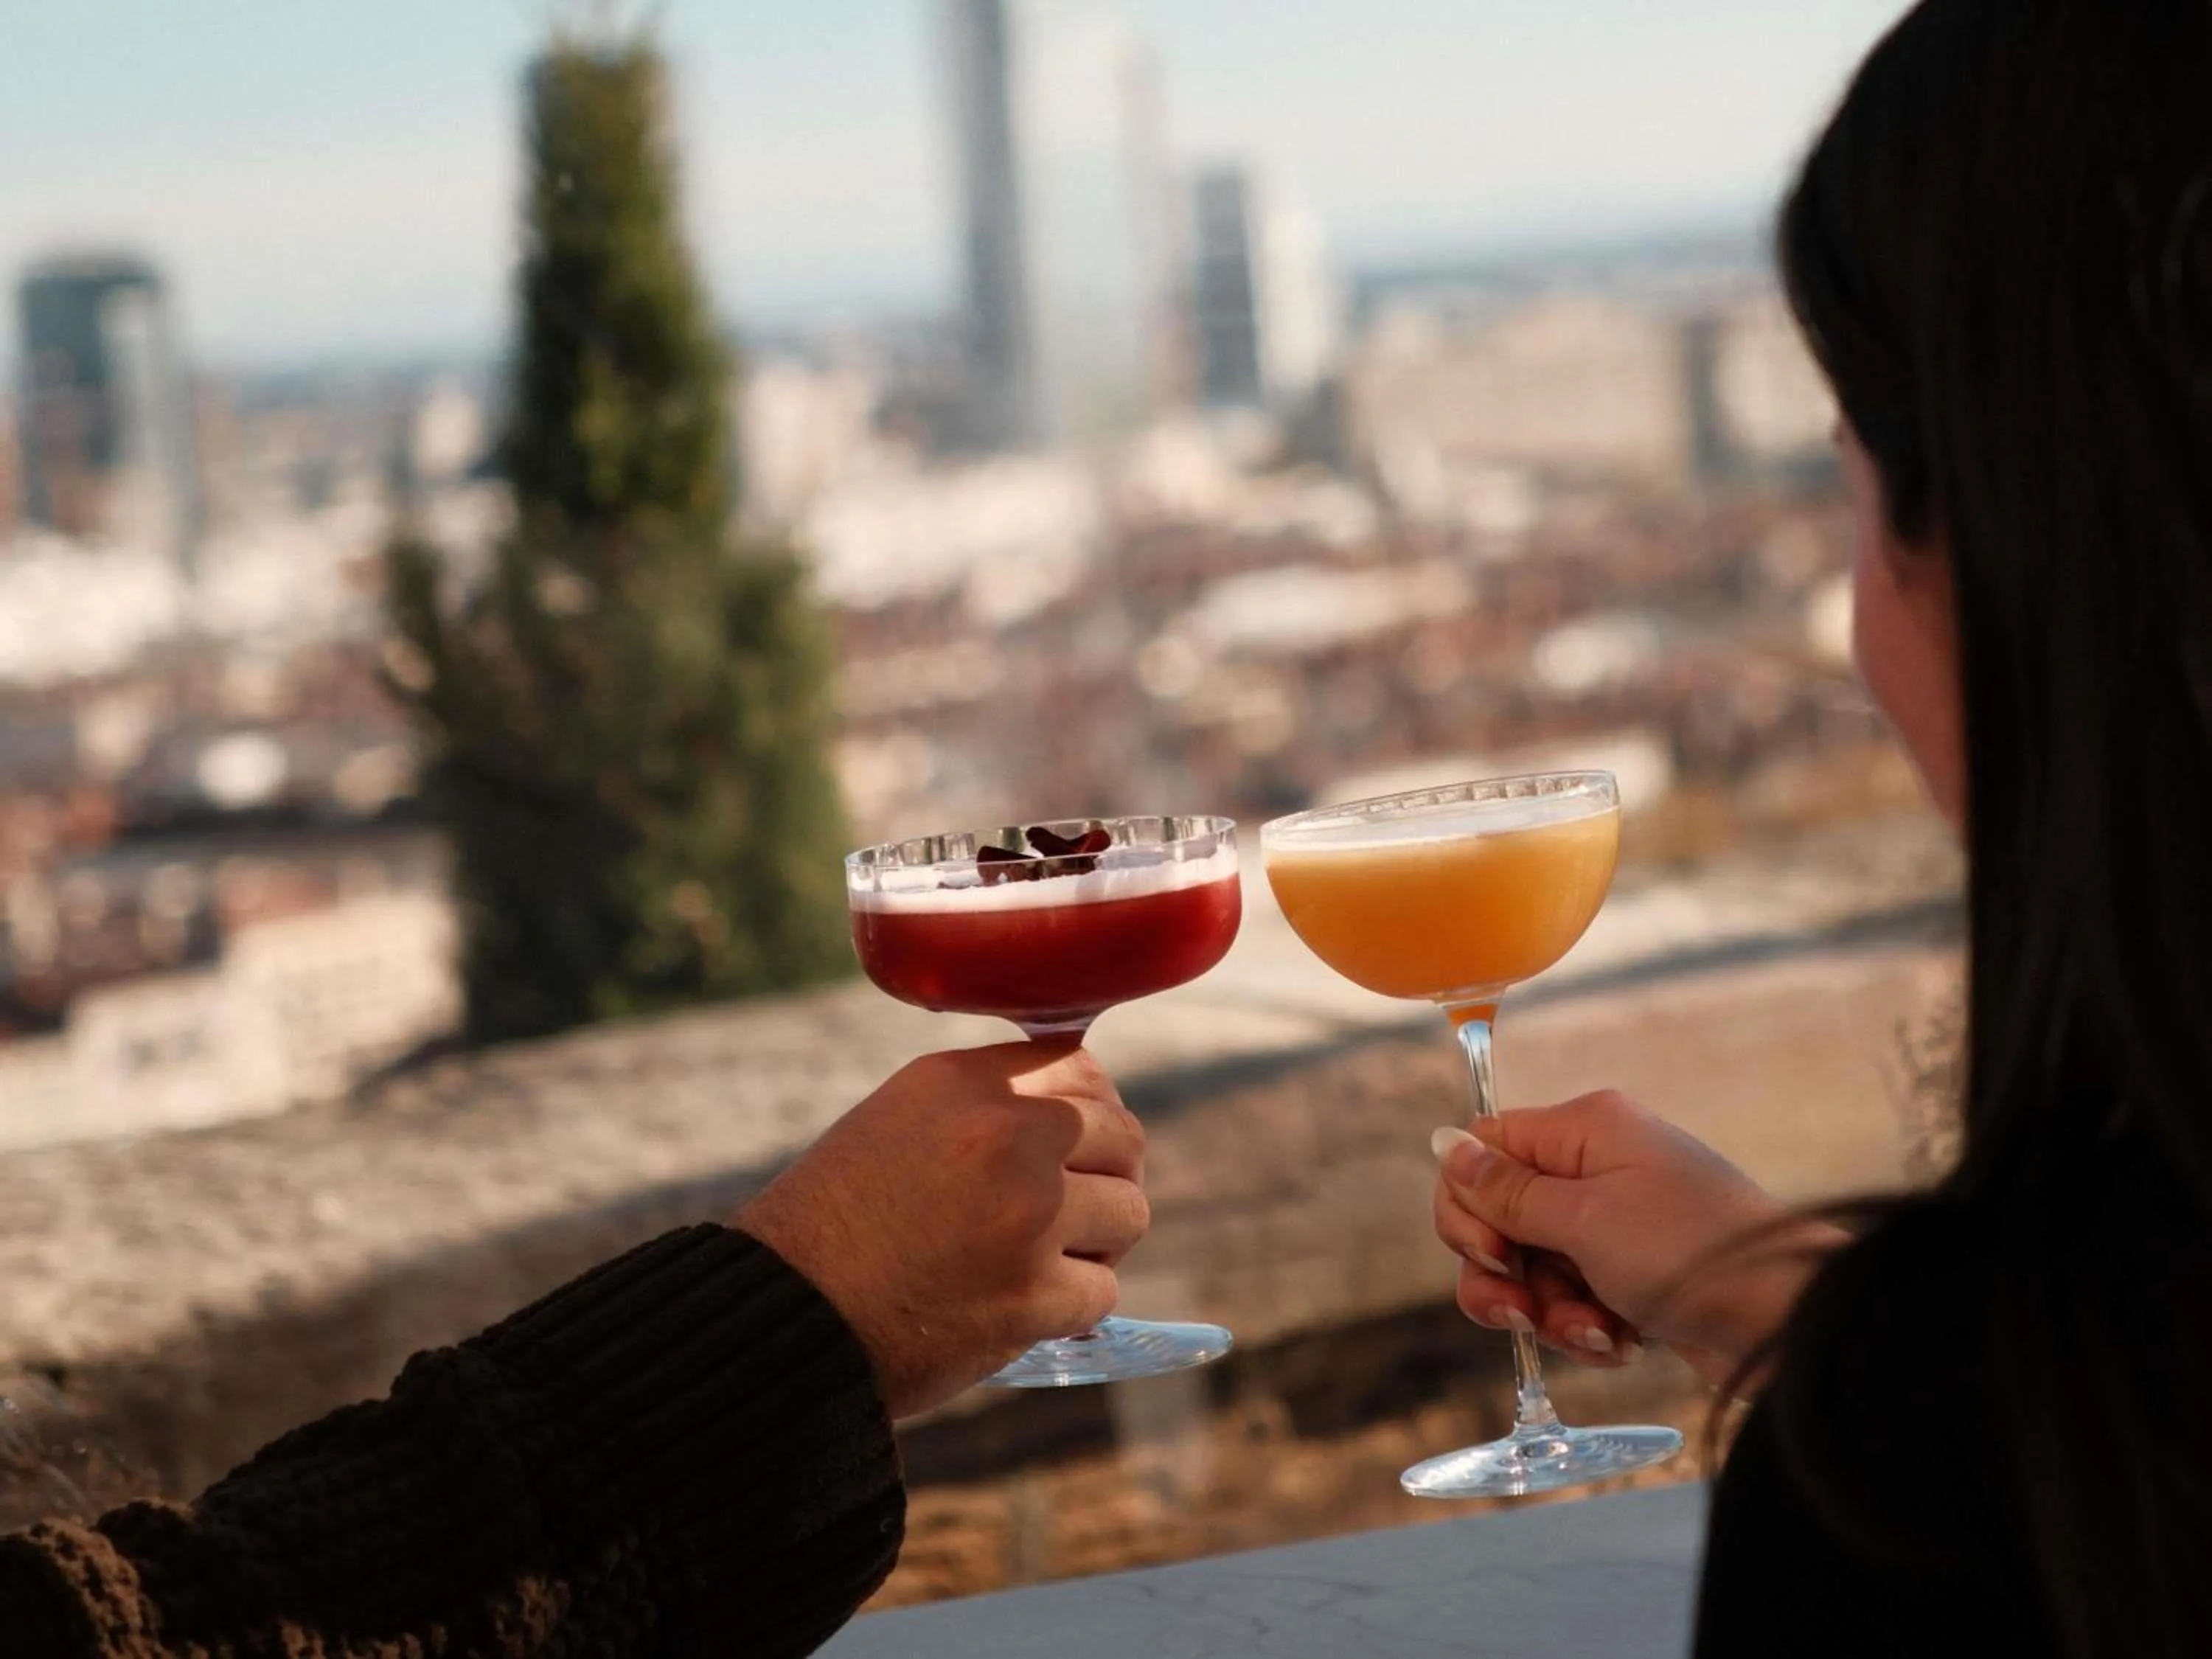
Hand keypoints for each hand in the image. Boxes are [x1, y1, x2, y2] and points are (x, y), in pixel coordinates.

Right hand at [734, 1043, 1146, 1418]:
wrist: (783, 1313)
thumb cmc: (833, 1222)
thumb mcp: (899, 1121)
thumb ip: (985, 1105)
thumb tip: (1077, 1112)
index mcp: (966, 1083)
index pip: (1083, 1069)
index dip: (1093, 1110)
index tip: (1079, 1144)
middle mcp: (1007, 1136)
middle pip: (1123, 1137)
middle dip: (1108, 1175)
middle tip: (1075, 1211)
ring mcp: (1028, 1216)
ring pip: (1128, 1214)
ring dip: (1096, 1243)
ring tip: (1040, 1260)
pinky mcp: (1033, 1296)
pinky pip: (1102, 1291)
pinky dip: (1071, 1307)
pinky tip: (1023, 1306)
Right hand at [1431, 1091, 1844, 1389]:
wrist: (1785, 1319)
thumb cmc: (1690, 1252)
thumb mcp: (1583, 1220)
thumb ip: (1505, 1191)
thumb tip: (1443, 1142)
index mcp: (1583, 1131)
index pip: (1482, 1148)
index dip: (1467, 1205)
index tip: (1493, 1252)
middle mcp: (1595, 1168)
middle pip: (1498, 1216)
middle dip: (1504, 1274)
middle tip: (1528, 1309)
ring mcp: (1615, 1223)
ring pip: (1532, 1267)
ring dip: (1548, 1311)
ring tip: (1595, 1331)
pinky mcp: (1632, 1274)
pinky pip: (1573, 1298)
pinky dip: (1587, 1327)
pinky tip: (1622, 1342)